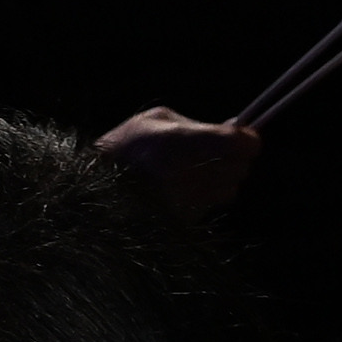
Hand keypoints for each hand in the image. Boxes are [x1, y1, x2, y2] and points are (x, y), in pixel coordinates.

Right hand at [96, 108, 259, 219]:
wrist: (92, 193)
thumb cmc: (124, 148)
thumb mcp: (154, 121)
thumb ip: (196, 125)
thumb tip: (234, 131)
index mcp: (182, 142)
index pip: (240, 144)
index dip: (248, 140)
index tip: (246, 137)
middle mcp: (188, 173)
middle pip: (240, 167)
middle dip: (233, 159)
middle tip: (214, 153)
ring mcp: (188, 201)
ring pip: (230, 188)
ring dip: (220, 178)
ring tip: (193, 171)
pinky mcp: (185, 220)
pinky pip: (211, 204)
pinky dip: (204, 196)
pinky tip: (180, 189)